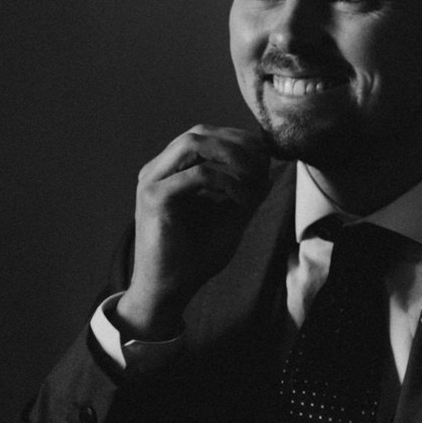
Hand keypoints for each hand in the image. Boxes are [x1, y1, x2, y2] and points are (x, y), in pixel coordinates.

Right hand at [115, 126, 272, 338]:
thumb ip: (247, 191)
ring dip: (232, 155)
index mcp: (171, 171)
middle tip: (263, 164)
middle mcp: (158, 171)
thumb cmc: (195, 257)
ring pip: (193, 142)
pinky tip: (242, 201)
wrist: (168, 291)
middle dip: (238, 143)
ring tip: (253, 178)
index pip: (206, 135)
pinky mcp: (155, 199)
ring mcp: (152, 182)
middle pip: (199, 132)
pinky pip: (198, 175)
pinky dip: (228, 183)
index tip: (266, 159)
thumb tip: (269, 169)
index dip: (239, 140)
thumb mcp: (231, 217)